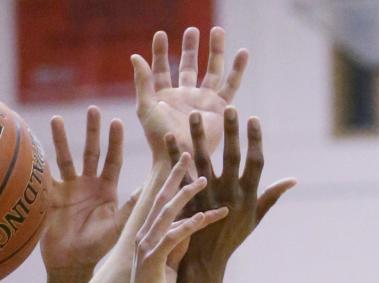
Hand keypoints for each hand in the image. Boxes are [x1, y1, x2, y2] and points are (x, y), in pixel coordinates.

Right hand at [39, 107, 138, 273]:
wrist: (70, 264)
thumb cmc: (96, 248)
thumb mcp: (117, 227)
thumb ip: (130, 207)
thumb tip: (150, 188)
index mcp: (106, 190)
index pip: (112, 160)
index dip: (114, 142)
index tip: (116, 122)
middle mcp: (87, 185)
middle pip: (90, 152)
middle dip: (92, 131)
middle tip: (93, 109)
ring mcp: (68, 189)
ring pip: (65, 159)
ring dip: (61, 139)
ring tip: (57, 119)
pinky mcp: (51, 197)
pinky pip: (45, 177)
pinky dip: (39, 163)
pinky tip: (33, 146)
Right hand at [129, 155, 228, 282]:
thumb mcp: (169, 260)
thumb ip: (178, 241)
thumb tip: (191, 225)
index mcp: (145, 235)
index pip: (160, 201)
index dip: (172, 180)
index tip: (185, 161)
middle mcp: (142, 237)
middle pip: (160, 199)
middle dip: (175, 175)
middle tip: (189, 153)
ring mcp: (146, 247)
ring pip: (167, 213)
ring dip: (186, 195)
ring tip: (204, 179)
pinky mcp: (153, 259)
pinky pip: (175, 236)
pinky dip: (193, 224)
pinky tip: (209, 215)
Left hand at [132, 27, 247, 158]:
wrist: (180, 156)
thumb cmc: (159, 138)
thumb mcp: (146, 108)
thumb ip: (142, 82)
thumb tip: (135, 56)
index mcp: (164, 97)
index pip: (161, 69)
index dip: (159, 52)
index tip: (160, 33)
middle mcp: (184, 96)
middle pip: (188, 66)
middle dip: (190, 48)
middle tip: (192, 30)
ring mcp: (202, 101)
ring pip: (211, 70)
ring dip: (215, 51)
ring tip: (218, 30)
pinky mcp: (218, 107)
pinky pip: (231, 84)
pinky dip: (238, 69)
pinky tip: (243, 53)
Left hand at [166, 108, 296, 282]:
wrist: (205, 263)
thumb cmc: (231, 239)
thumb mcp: (255, 219)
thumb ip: (271, 197)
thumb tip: (293, 180)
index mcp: (247, 196)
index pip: (255, 162)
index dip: (255, 140)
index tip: (253, 118)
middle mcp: (228, 194)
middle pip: (232, 157)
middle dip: (231, 132)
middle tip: (228, 107)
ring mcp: (206, 198)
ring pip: (203, 162)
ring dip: (199, 137)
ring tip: (194, 114)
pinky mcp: (187, 203)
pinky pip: (179, 176)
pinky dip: (175, 158)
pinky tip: (169, 139)